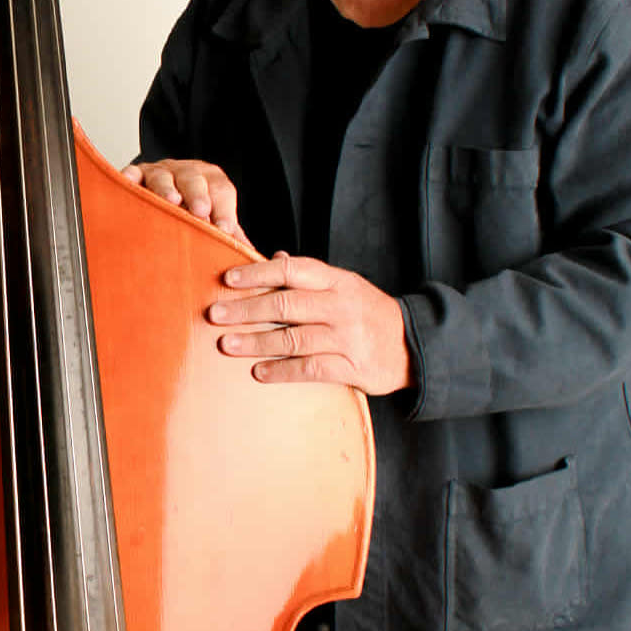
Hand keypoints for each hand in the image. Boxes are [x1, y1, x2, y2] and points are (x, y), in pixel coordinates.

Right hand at [122, 158, 241, 236]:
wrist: (158, 204)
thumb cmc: (189, 218)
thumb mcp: (214, 225)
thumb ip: (232, 240)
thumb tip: (254, 262)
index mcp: (210, 182)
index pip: (221, 191)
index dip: (224, 209)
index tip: (225, 229)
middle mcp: (185, 174)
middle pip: (194, 179)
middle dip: (198, 195)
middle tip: (201, 213)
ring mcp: (158, 174)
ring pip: (163, 176)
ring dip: (167, 188)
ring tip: (171, 202)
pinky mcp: (134, 176)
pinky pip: (131, 174)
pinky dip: (131, 178)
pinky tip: (131, 183)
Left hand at [206, 251, 412, 395]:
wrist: (415, 345)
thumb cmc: (368, 312)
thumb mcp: (345, 286)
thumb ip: (309, 276)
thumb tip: (275, 257)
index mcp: (336, 281)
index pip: (291, 270)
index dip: (257, 273)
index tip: (228, 278)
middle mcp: (340, 306)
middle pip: (285, 305)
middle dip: (246, 309)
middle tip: (215, 314)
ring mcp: (345, 338)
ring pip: (293, 338)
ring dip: (256, 341)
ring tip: (226, 344)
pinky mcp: (350, 367)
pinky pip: (309, 368)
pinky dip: (282, 371)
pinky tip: (258, 372)